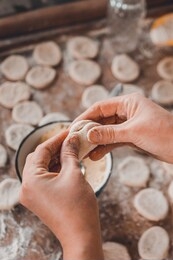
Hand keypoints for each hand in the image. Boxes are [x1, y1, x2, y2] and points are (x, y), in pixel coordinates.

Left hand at [19, 131, 103, 259]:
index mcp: (31, 180)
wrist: (81, 235)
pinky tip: (67, 163)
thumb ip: (70, 153)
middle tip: (70, 140)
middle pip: (38, 158)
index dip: (57, 139)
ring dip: (55, 158)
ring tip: (71, 150)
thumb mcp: (74, 174)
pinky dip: (54, 169)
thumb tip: (71, 138)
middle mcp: (27, 187)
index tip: (69, 131)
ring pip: (41, 168)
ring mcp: (31, 195)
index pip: (42, 150)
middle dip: (55, 148)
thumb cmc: (78, 206)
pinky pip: (44, 178)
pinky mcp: (39, 199)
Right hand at [73, 93, 172, 162]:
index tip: (74, 127)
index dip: (86, 116)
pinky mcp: (132, 137)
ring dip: (96, 141)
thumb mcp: (134, 132)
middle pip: (102, 119)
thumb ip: (110, 133)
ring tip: (84, 150)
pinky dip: (105, 147)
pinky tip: (96, 155)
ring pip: (107, 131)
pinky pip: (114, 140)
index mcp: (128, 103)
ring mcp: (129, 125)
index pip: (101, 107)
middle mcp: (127, 112)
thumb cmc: (164, 134)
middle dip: (89, 130)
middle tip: (76, 140)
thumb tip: (88, 133)